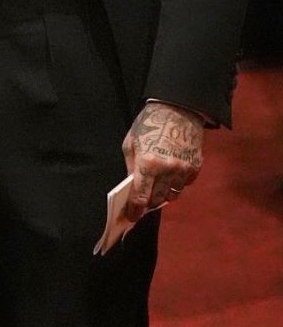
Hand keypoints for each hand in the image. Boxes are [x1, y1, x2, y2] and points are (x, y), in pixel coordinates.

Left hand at [121, 101, 204, 222]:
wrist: (178, 109)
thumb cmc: (149, 124)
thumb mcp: (131, 143)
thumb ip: (131, 166)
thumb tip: (132, 186)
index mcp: (148, 163)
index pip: (141, 196)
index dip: (135, 209)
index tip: (131, 217)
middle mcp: (168, 170)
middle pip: (157, 198)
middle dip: (148, 203)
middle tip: (142, 204)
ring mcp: (184, 169)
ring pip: (173, 194)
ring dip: (163, 195)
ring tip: (155, 190)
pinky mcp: (196, 167)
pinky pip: (184, 184)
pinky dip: (176, 185)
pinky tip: (169, 177)